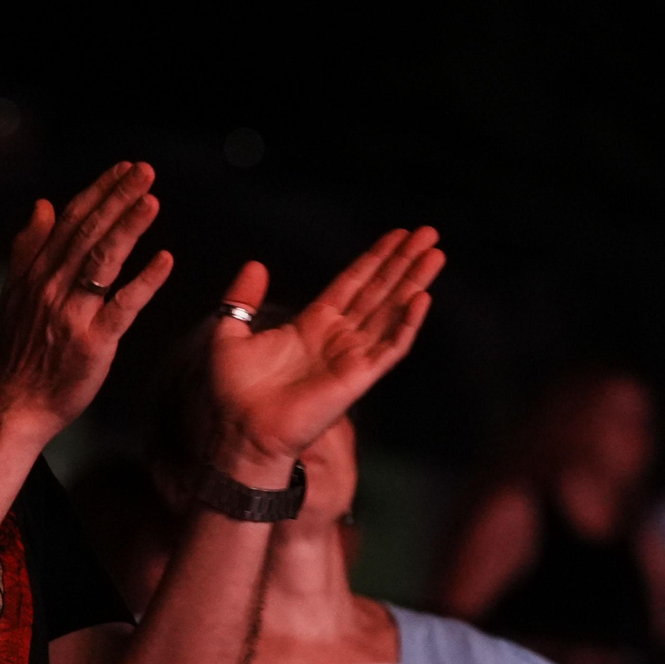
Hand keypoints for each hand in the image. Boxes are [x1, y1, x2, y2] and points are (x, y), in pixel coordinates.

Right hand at [0, 163, 172, 437]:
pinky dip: (145, 281)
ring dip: (129, 227)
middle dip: (118, 198)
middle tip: (145, 171)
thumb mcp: (16, 292)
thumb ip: (29, 246)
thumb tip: (43, 204)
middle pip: (89, 233)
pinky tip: (166, 260)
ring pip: (103, 261)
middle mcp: (52, 286)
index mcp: (38, 272)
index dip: (100, 191)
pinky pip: (122, 306)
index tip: (125, 169)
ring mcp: (71, 314)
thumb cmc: (22, 349)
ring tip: (152, 201)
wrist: (17, 402)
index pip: (72, 221)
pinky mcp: (92, 342)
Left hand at [205, 228, 442, 483]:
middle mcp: (337, 338)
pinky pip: (390, 346)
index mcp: (311, 325)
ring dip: (414, 282)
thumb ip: (242, 299)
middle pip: (379, 291)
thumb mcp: (229, 333)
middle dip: (403, 262)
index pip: (352, 284)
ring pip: (391, 311)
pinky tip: (421, 297)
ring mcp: (351, 356)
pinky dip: (406, 322)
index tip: (397, 235)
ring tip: (435, 254)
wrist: (240, 429)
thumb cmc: (233, 392)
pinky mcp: (358, 377)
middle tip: (428, 233)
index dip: (374, 259)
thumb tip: (256, 264)